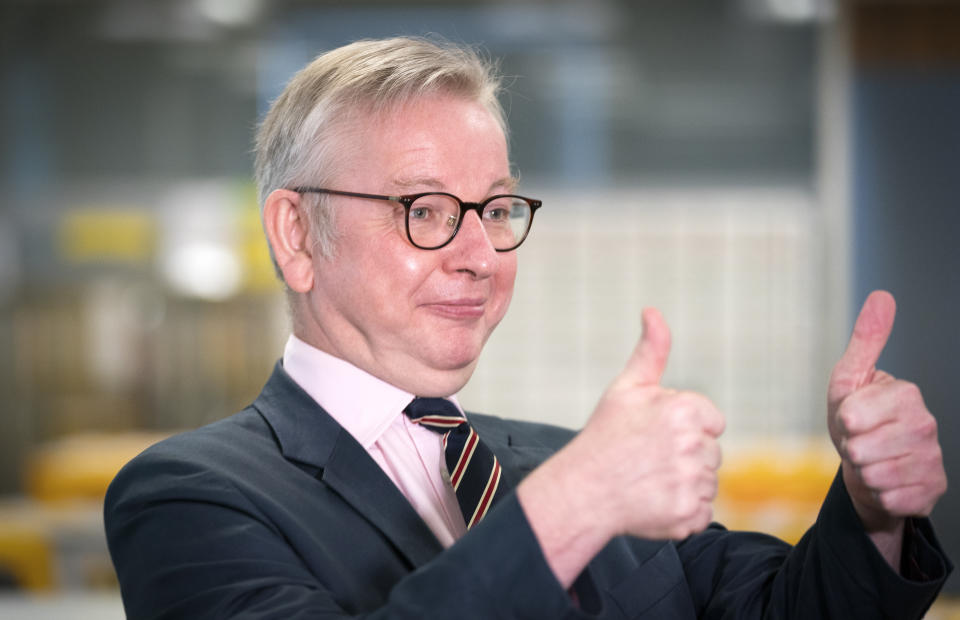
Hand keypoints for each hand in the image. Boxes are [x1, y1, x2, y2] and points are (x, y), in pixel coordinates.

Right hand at [567, 307, 725, 540]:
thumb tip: (653, 311)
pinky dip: (683, 510)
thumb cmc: (604, 436)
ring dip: (686, 483)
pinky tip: (655, 500)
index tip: (656, 434)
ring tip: (650, 479)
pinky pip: (702, 511)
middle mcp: (693, 445)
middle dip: (687, 456)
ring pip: (708, 482)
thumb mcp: (626, 388)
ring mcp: (691, 482)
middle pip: (712, 453)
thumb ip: (651, 350)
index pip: (712, 422)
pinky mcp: (688, 515)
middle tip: (648, 458)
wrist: (581, 490)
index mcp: (685, 410)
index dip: (685, 428)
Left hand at [827, 290, 945, 533]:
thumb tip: (883, 296)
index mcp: (906, 394)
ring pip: (874, 474)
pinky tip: (885, 482)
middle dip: (850, 449)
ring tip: (871, 461)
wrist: (867, 465)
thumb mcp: (850, 379)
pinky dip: (878, 494)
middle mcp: (926, 425)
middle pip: (861, 448)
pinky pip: (889, 499)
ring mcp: (932, 459)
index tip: (852, 418)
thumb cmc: (856, 419)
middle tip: (859, 442)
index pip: (853, 416)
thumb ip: (866, 341)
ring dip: (863, 472)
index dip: (843, 422)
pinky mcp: (933, 490)